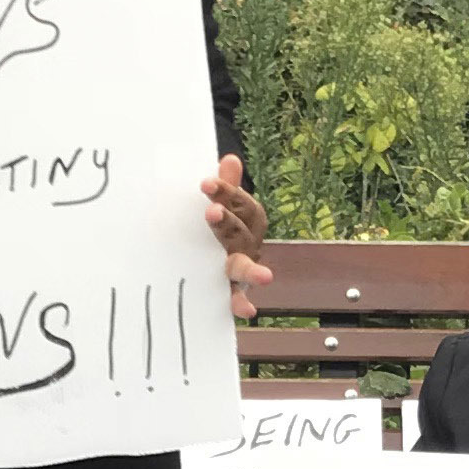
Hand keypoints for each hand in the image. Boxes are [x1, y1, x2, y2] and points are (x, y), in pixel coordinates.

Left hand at [202, 156, 271, 318]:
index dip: (226, 191)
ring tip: (262, 274)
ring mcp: (240, 267)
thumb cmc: (220, 228)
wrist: (211, 263)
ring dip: (251, 269)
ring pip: (244, 265)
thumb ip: (225, 186)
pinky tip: (248, 310)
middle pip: (239, 230)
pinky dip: (242, 304)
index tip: (206, 184)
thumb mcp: (220, 205)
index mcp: (244, 218)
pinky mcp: (231, 289)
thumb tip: (230, 159)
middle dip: (227, 221)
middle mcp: (246, 242)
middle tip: (211, 211)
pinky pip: (238, 297)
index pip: (240, 203)